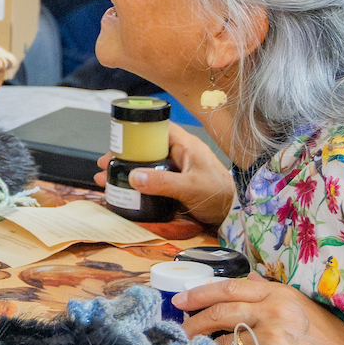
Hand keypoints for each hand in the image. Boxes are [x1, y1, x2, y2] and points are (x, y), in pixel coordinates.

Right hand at [90, 124, 237, 227]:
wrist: (237, 216)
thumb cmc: (220, 196)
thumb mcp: (190, 188)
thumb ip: (162, 183)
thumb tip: (132, 177)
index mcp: (185, 145)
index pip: (157, 128)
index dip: (136, 131)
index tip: (116, 140)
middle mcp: (179, 155)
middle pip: (146, 148)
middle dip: (124, 155)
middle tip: (106, 164)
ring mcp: (177, 171)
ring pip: (147, 166)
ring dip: (126, 171)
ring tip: (106, 179)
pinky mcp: (175, 186)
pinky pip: (152, 181)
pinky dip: (136, 184)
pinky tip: (122, 192)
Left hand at [177, 276, 343, 344]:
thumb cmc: (329, 341)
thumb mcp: (302, 306)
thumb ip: (270, 295)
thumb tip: (243, 286)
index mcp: (279, 294)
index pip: (228, 287)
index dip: (199, 293)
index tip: (180, 300)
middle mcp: (273, 312)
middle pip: (219, 313)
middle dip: (193, 322)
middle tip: (180, 330)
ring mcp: (270, 340)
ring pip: (223, 341)